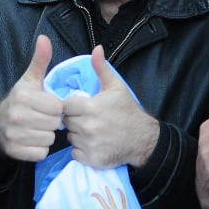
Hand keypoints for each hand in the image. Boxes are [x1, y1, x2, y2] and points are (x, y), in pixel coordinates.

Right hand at [0, 35, 63, 161]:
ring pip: (49, 140)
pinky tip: (31, 140)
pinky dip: (39, 149)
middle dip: (52, 122)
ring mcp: (14, 134)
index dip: (55, 107)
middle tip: (41, 118)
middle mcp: (16, 115)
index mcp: (23, 96)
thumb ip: (40, 60)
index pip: (58, 107)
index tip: (46, 105)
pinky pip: (41, 153)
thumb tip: (44, 37)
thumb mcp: (30, 80)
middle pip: (55, 124)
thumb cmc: (21, 100)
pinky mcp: (14, 151)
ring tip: (36, 128)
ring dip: (46, 136)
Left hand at [62, 45, 158, 168]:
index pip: (66, 106)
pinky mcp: (91, 159)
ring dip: (77, 135)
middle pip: (66, 122)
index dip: (72, 106)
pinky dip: (81, 150)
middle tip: (88, 119)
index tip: (82, 108)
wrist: (143, 139)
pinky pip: (75, 153)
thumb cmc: (127, 111)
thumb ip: (101, 68)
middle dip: (74, 120)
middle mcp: (88, 127)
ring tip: (92, 131)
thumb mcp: (116, 87)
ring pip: (70, 138)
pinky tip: (93, 143)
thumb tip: (96, 49)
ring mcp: (89, 144)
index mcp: (91, 107)